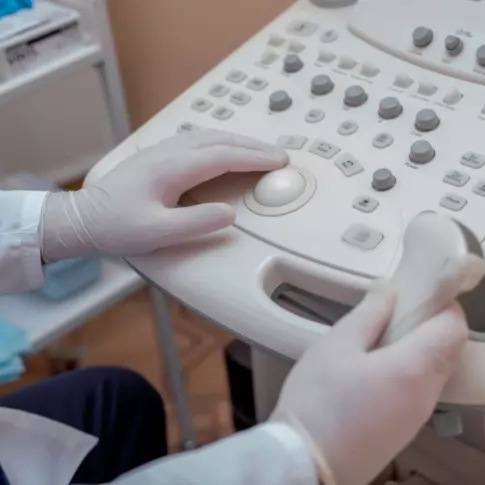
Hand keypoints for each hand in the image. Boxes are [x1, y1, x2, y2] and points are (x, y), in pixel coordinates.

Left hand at [41, 130, 287, 261]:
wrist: (80, 219)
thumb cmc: (115, 227)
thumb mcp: (157, 233)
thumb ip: (196, 223)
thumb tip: (230, 214)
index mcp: (171, 169)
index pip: (223, 157)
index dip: (255, 158)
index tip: (279, 162)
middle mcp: (168, 153)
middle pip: (220, 140)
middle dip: (253, 146)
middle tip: (280, 155)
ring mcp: (161, 151)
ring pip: (209, 136)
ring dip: (239, 141)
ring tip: (260, 151)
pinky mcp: (156, 156)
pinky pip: (198, 140)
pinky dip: (222, 142)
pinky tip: (227, 150)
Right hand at [270, 281, 468, 484]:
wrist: (307, 467)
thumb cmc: (318, 405)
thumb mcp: (337, 346)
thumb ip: (369, 313)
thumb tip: (389, 289)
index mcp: (415, 367)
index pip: (455, 327)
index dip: (444, 304)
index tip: (422, 293)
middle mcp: (427, 393)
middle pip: (449, 349)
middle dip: (431, 325)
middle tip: (397, 312)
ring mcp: (419, 415)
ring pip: (435, 370)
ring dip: (419, 349)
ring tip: (379, 340)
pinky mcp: (406, 430)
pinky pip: (421, 390)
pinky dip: (410, 372)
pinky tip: (375, 370)